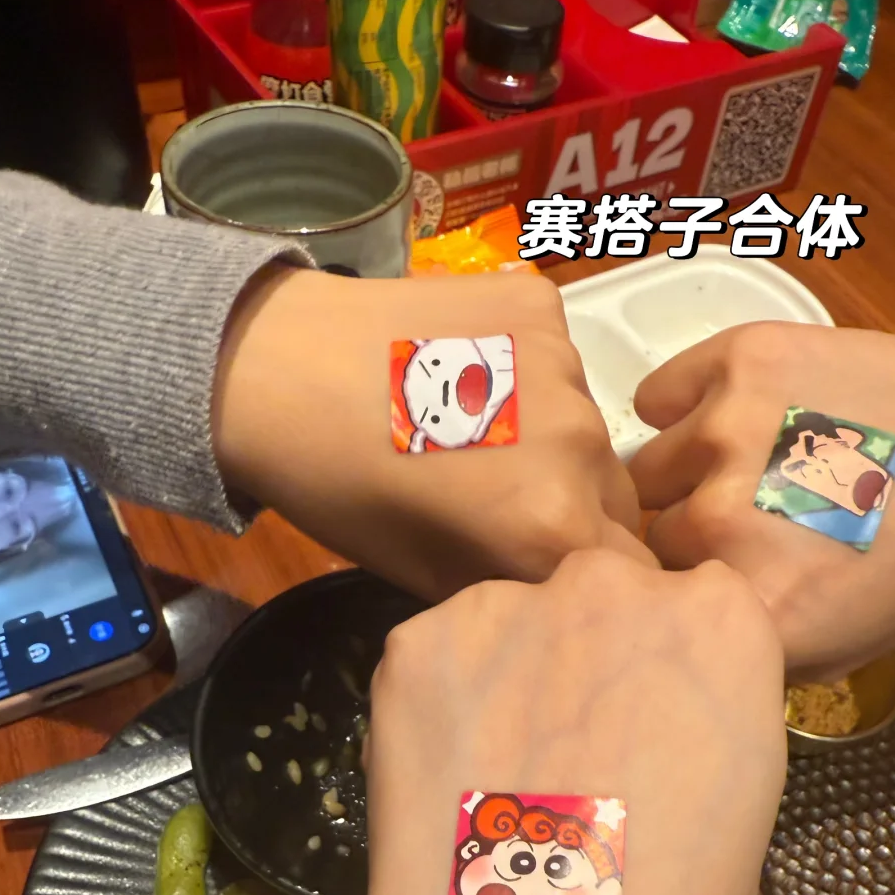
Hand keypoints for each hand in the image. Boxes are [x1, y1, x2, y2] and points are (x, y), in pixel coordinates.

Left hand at [212, 267, 648, 598]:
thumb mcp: (421, 575)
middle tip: (512, 510)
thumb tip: (550, 592)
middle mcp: (581, 441)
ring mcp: (566, 362)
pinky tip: (469, 375)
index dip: (593, 583)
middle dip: (584, 516)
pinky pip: (562, 361)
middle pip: (619, 499)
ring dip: (558, 445)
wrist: (267, 367)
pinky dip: (529, 376)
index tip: (559, 576)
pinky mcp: (541, 302)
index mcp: (551, 523)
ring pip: (591, 429)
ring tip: (481, 438)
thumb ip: (509, 589)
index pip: (627, 573)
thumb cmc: (335, 489)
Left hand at [285, 552, 785, 894]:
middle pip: (602, 593)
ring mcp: (505, 607)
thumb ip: (700, 709)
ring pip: (512, 620)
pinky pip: (441, 655)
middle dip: (589, 653)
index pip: (698, 604)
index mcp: (724, 621)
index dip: (666, 672)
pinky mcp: (412, 646)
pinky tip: (450, 781)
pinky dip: (444, 702)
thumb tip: (647, 703)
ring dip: (511, 673)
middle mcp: (614, 584)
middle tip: (566, 754)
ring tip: (497, 780)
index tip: (646, 727)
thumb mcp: (737, 797)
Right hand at [629, 307, 894, 676]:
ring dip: (680, 473)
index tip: (713, 580)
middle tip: (741, 520)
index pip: (658, 610)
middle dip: (684, 534)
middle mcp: (719, 526)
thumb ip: (756, 654)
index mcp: (749, 608)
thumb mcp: (847, 646)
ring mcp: (723, 435)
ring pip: (646, 470)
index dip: (684, 594)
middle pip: (649, 538)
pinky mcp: (736, 363)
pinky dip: (677, 407)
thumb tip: (699, 636)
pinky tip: (727, 418)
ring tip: (741, 465)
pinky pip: (655, 396)